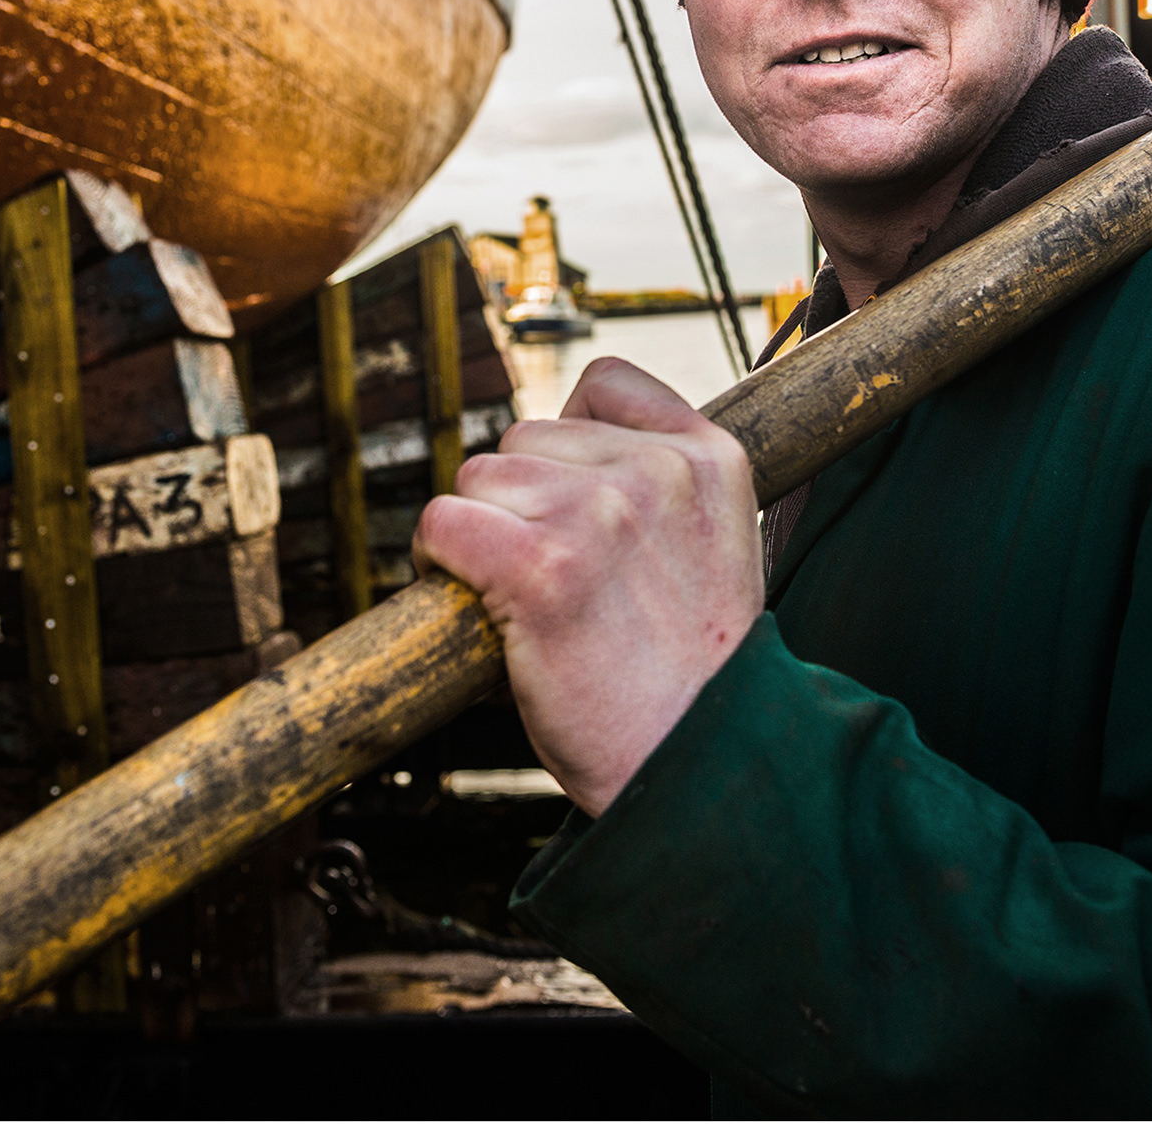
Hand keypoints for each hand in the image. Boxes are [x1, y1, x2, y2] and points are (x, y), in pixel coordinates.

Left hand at [411, 357, 763, 815]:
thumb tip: (552, 459)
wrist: (700, 766)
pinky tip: (472, 604)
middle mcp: (656, 471)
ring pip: (479, 478)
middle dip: (518, 502)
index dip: (568, 443)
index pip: (604, 385)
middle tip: (548, 578)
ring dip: (479, 535)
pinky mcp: (537, 567)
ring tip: (519, 601)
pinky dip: (437, 561)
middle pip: (525, 437)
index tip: (572, 506)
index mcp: (711, 458)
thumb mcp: (715, 551)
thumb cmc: (693, 680)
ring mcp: (596, 512)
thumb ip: (658, 491)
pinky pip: (443, 523)